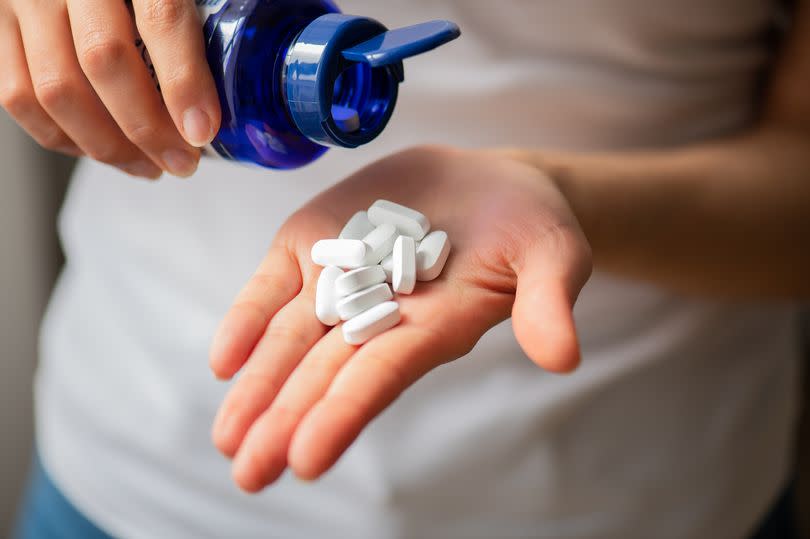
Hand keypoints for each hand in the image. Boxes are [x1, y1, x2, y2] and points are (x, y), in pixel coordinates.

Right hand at [0, 0, 219, 177]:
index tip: (203, 129)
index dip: (184, 80)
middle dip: (148, 128)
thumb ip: (192, 25)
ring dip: (108, 144)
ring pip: (56, 88)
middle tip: (182, 161)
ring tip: (149, 166)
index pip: (161, 15)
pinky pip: (19, 96)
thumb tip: (221, 99)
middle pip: (103, 59)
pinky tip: (104, 151)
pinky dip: (65, 138)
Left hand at [209, 146, 591, 491]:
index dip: (344, 413)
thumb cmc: (529, 228)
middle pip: (324, 372)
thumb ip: (549, 300)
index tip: (305, 459)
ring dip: (258, 386)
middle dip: (285, 421)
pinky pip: (274, 285)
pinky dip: (248, 319)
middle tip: (247, 473)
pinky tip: (223, 361)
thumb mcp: (553, 254)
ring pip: (290, 339)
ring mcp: (340, 279)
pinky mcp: (315, 243)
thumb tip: (565, 357)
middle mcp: (380, 315)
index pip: (381, 376)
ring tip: (227, 438)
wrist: (487, 183)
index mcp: (432, 327)